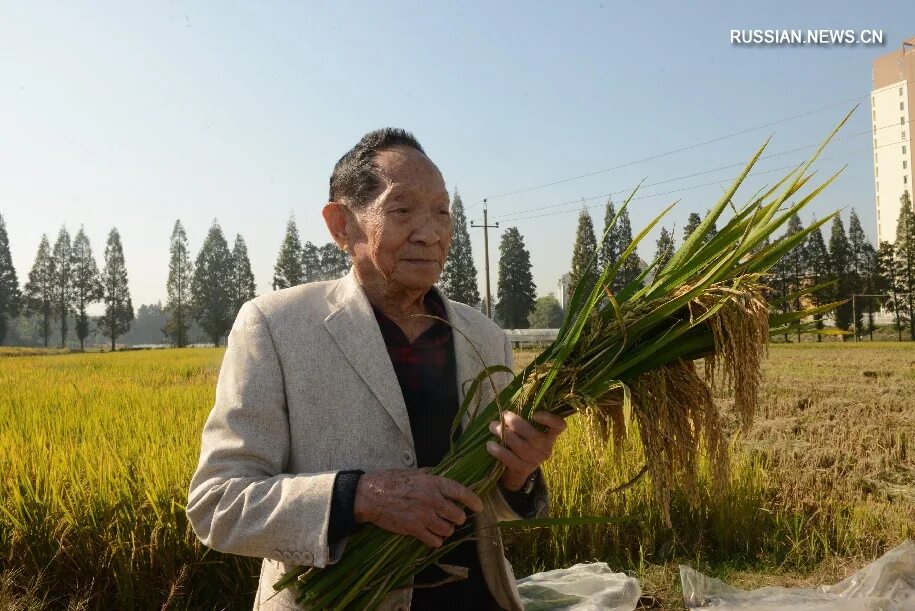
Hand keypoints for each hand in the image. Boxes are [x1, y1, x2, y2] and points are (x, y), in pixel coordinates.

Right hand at [353, 469, 483, 547]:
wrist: (371, 495)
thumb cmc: (390, 481)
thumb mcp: (413, 472)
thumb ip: (430, 474)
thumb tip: (442, 473)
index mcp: (433, 483)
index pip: (460, 492)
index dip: (473, 500)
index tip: (479, 506)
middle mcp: (432, 500)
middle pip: (457, 516)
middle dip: (457, 518)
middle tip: (453, 518)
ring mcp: (424, 516)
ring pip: (447, 530)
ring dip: (446, 530)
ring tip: (440, 526)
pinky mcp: (414, 530)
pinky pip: (434, 541)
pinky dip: (435, 540)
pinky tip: (431, 536)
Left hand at [486, 411, 566, 491]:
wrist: (517, 469)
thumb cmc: (522, 440)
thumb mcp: (527, 430)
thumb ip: (524, 418)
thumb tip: (509, 404)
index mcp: (550, 435)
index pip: (559, 426)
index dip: (550, 419)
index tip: (535, 413)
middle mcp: (546, 448)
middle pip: (534, 436)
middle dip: (516, 423)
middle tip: (503, 415)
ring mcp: (535, 460)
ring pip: (520, 447)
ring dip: (504, 434)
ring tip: (492, 426)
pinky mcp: (523, 469)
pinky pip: (510, 459)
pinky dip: (499, 451)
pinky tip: (490, 444)